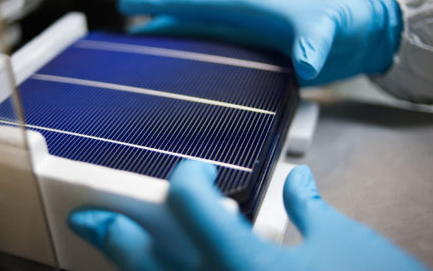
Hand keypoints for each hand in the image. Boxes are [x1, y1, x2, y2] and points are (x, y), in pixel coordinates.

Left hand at [68, 161, 426, 270]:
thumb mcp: (344, 242)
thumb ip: (310, 207)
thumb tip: (299, 177)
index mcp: (248, 261)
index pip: (190, 204)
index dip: (185, 177)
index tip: (197, 171)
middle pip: (147, 256)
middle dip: (114, 232)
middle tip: (88, 216)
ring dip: (127, 264)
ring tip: (108, 247)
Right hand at [118, 0, 402, 84]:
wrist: (357, 38)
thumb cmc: (340, 22)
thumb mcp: (324, 28)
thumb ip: (313, 44)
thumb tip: (306, 65)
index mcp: (244, 9)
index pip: (192, 5)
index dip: (159, 5)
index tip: (128, 4)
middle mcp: (239, 25)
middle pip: (186, 28)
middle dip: (155, 33)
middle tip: (125, 44)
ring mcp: (245, 44)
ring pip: (199, 47)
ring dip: (173, 54)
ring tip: (145, 66)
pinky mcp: (255, 62)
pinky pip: (218, 67)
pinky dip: (199, 73)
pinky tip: (190, 88)